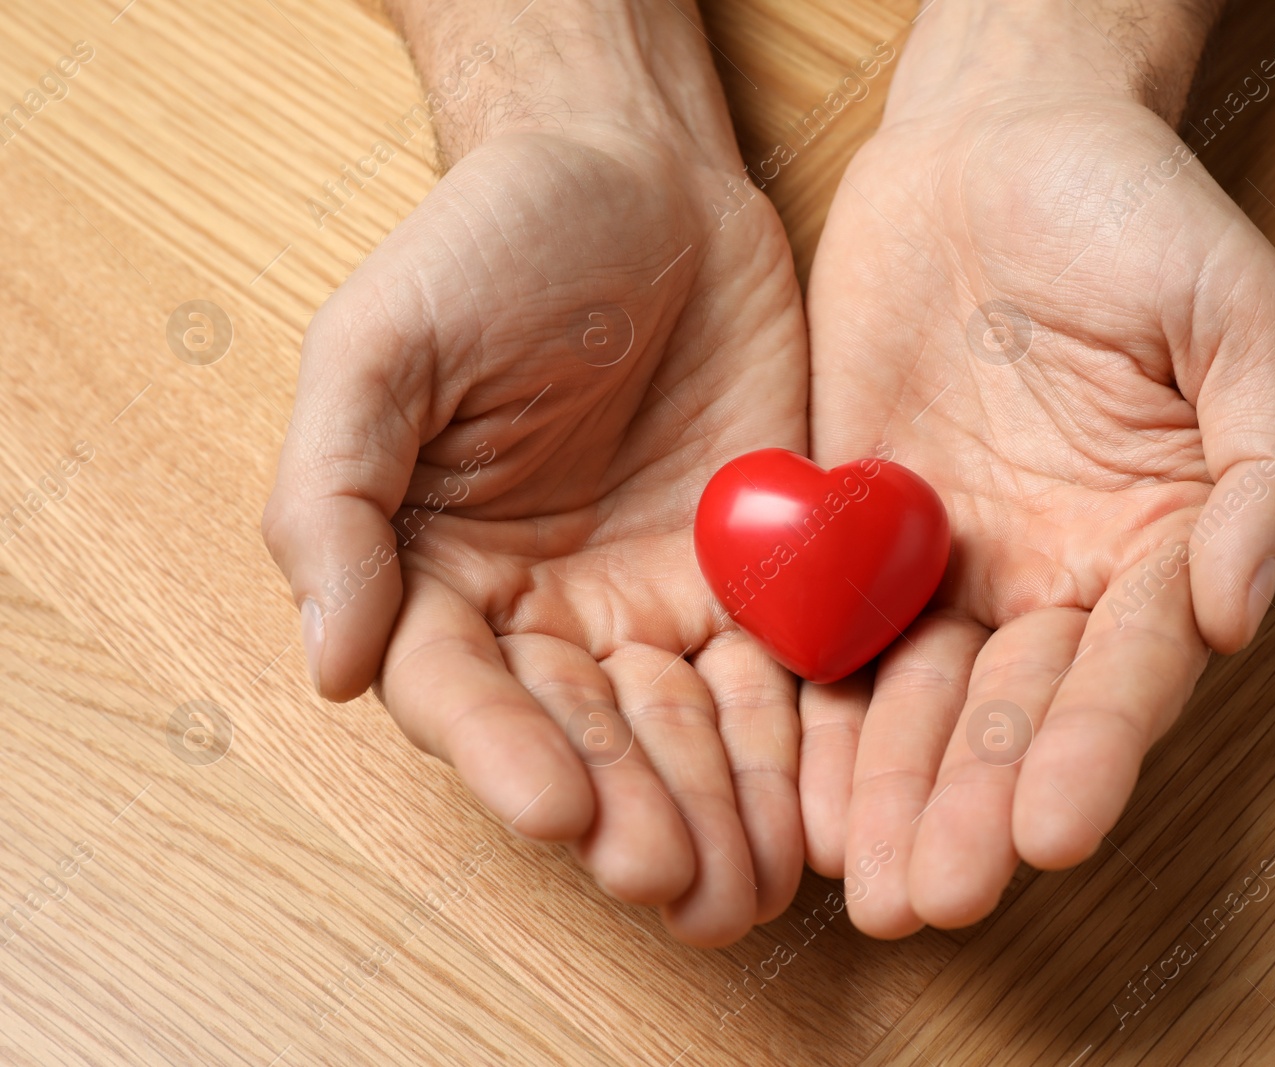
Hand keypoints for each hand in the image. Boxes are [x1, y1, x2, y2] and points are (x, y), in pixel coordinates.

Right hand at [262, 0, 807, 944]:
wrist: (636, 176)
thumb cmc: (490, 245)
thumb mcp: (379, 347)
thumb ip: (335, 500)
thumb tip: (329, 663)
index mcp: (441, 575)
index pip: (466, 693)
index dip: (508, 757)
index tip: (560, 813)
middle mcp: (549, 611)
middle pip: (588, 736)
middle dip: (632, 814)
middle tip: (677, 886)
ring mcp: (658, 599)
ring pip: (689, 729)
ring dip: (718, 812)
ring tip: (747, 887)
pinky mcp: (758, 574)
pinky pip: (782, 674)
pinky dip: (799, 744)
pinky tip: (820, 808)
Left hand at [800, 0, 1274, 935]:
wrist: (992, 144)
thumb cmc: (1136, 211)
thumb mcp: (1240, 315)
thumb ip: (1267, 464)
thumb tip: (1243, 612)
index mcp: (1160, 544)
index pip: (1129, 670)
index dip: (1093, 751)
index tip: (1051, 831)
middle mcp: (1057, 576)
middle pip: (1017, 712)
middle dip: (977, 804)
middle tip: (936, 895)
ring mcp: (951, 564)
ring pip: (919, 700)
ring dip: (894, 791)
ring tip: (866, 881)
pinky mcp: (855, 536)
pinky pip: (832, 633)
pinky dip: (817, 709)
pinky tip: (795, 784)